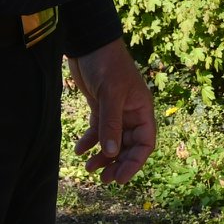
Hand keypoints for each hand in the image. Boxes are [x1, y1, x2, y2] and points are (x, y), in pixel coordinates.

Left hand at [69, 39, 156, 183]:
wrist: (89, 43)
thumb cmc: (107, 64)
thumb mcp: (110, 94)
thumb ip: (110, 124)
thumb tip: (111, 153)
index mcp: (142, 109)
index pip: (145, 142)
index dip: (135, 162)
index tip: (121, 178)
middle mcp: (131, 113)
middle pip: (129, 146)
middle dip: (117, 163)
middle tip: (104, 179)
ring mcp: (115, 111)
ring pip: (112, 141)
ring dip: (102, 157)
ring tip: (89, 169)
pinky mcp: (99, 107)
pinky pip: (98, 131)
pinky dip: (89, 142)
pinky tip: (78, 151)